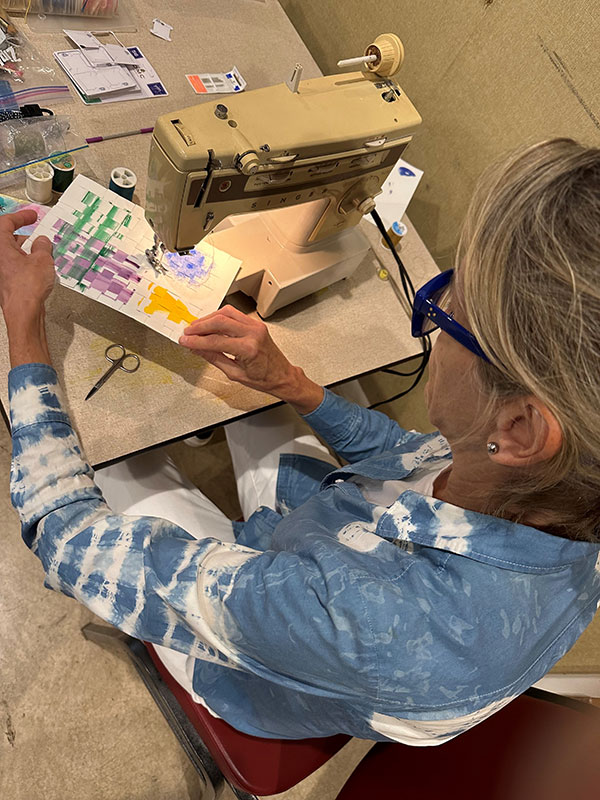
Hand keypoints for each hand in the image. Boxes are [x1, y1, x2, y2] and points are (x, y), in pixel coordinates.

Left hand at [0, 210, 53, 367]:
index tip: (31, 215)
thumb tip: (42, 242)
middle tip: (40, 236)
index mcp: (0, 246)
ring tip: (44, 255)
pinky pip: (16, 267)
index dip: (21, 217)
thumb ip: (43, 246)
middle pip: (8, 239)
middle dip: (25, 236)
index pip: (6, 222)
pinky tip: (40, 270)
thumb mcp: (42, 260)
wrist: (23, 313)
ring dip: (27, 252)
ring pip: (13, 254)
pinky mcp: (6, 283)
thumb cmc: (27, 287)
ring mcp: (1, 271)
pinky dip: (26, 264)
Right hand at [179, 305, 323, 412]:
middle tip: (187, 333)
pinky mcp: (256, 323)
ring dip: (208, 318)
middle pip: (220, 322)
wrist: (281, 376)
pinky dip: (220, 316)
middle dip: (200, 326)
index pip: (216, 341)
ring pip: (226, 313)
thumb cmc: (263, 379)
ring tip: (196, 328)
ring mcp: (255, 326)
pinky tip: (211, 323)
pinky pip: (234, 314)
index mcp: (249, 349)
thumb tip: (196, 348)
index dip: (197, 341)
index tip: (185, 341)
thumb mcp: (234, 373)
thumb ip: (214, 358)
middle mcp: (253, 334)